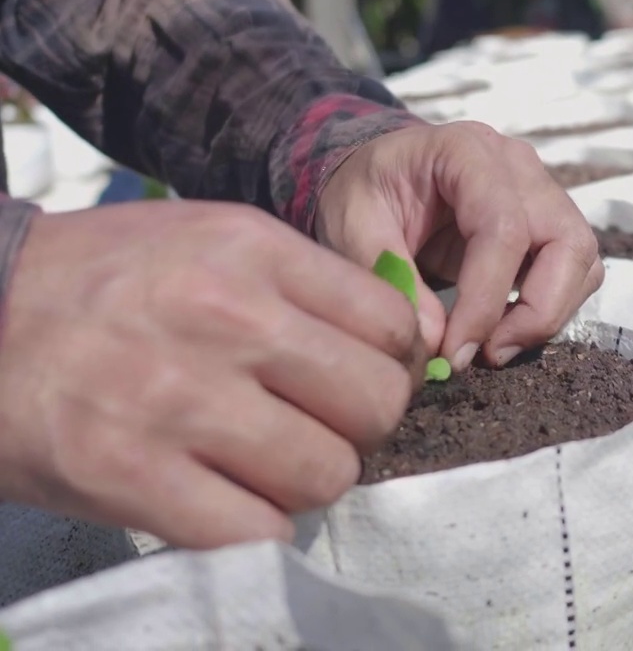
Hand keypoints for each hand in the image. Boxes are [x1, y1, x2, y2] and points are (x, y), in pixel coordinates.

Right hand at [0, 202, 424, 548]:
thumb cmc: (99, 283)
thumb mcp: (207, 241)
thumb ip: (303, 285)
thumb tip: (394, 350)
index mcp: (252, 252)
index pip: (393, 326)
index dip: (388, 365)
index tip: (355, 381)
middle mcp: (226, 318)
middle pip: (376, 405)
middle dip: (358, 429)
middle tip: (314, 427)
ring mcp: (178, 399)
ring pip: (327, 474)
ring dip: (305, 482)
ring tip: (261, 464)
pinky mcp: (130, 476)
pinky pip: (256, 530)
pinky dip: (253, 528)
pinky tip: (224, 501)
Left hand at [315, 121, 604, 369]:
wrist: (379, 178)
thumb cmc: (364, 195)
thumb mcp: (350, 227)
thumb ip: (390, 277)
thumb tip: (435, 339)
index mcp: (467, 151)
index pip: (503, 227)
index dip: (486, 299)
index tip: (455, 352)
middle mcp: (518, 165)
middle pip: (566, 241)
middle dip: (537, 312)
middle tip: (488, 356)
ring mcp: (543, 192)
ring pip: (582, 260)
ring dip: (548, 315)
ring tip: (493, 349)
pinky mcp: (551, 225)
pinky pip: (577, 272)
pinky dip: (550, 309)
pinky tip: (504, 330)